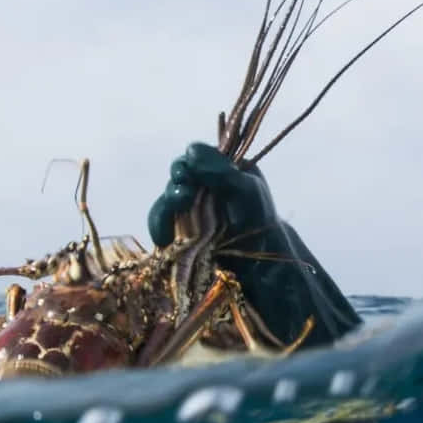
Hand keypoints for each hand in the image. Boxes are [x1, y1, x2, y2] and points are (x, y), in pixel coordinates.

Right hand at [143, 142, 362, 348]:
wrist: (263, 271)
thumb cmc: (261, 226)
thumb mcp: (247, 191)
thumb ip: (221, 170)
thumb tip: (191, 151)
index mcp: (225, 172)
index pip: (195, 159)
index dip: (187, 166)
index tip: (187, 175)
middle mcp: (208, 190)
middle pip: (177, 180)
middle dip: (177, 187)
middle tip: (185, 197)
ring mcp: (194, 213)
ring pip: (166, 202)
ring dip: (165, 207)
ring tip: (176, 213)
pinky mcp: (183, 236)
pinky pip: (162, 226)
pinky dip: (159, 228)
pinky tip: (162, 238)